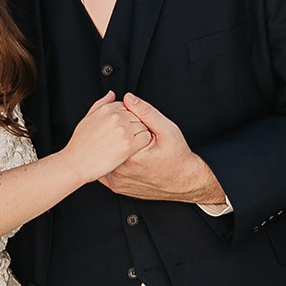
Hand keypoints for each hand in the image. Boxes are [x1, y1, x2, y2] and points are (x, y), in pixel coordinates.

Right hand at [67, 93, 155, 180]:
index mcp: (107, 108)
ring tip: (127, 144)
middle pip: (137, 115)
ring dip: (139, 134)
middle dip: (134, 125)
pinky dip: (143, 144)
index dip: (126, 119)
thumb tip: (112, 94)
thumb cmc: (80, 144)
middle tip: (124, 138)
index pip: (128, 106)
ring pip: (144, 125)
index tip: (120, 129)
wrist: (75, 164)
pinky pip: (146, 138)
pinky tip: (132, 149)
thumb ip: (101, 103)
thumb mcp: (88, 118)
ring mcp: (123, 128)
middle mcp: (116, 116)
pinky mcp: (129, 143)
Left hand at [100, 93, 226, 206]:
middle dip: (112, 134)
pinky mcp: (115, 186)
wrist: (183, 182)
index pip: (112, 130)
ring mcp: (116, 181)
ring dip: (108, 147)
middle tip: (127, 132)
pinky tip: (119, 154)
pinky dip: (107, 160)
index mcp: (132, 156)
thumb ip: (147, 112)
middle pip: (105, 143)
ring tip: (123, 143)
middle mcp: (121, 171)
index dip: (119, 121)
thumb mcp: (167, 130)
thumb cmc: (177, 157)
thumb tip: (128, 98)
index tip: (129, 121)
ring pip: (102, 156)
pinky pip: (103, 169)